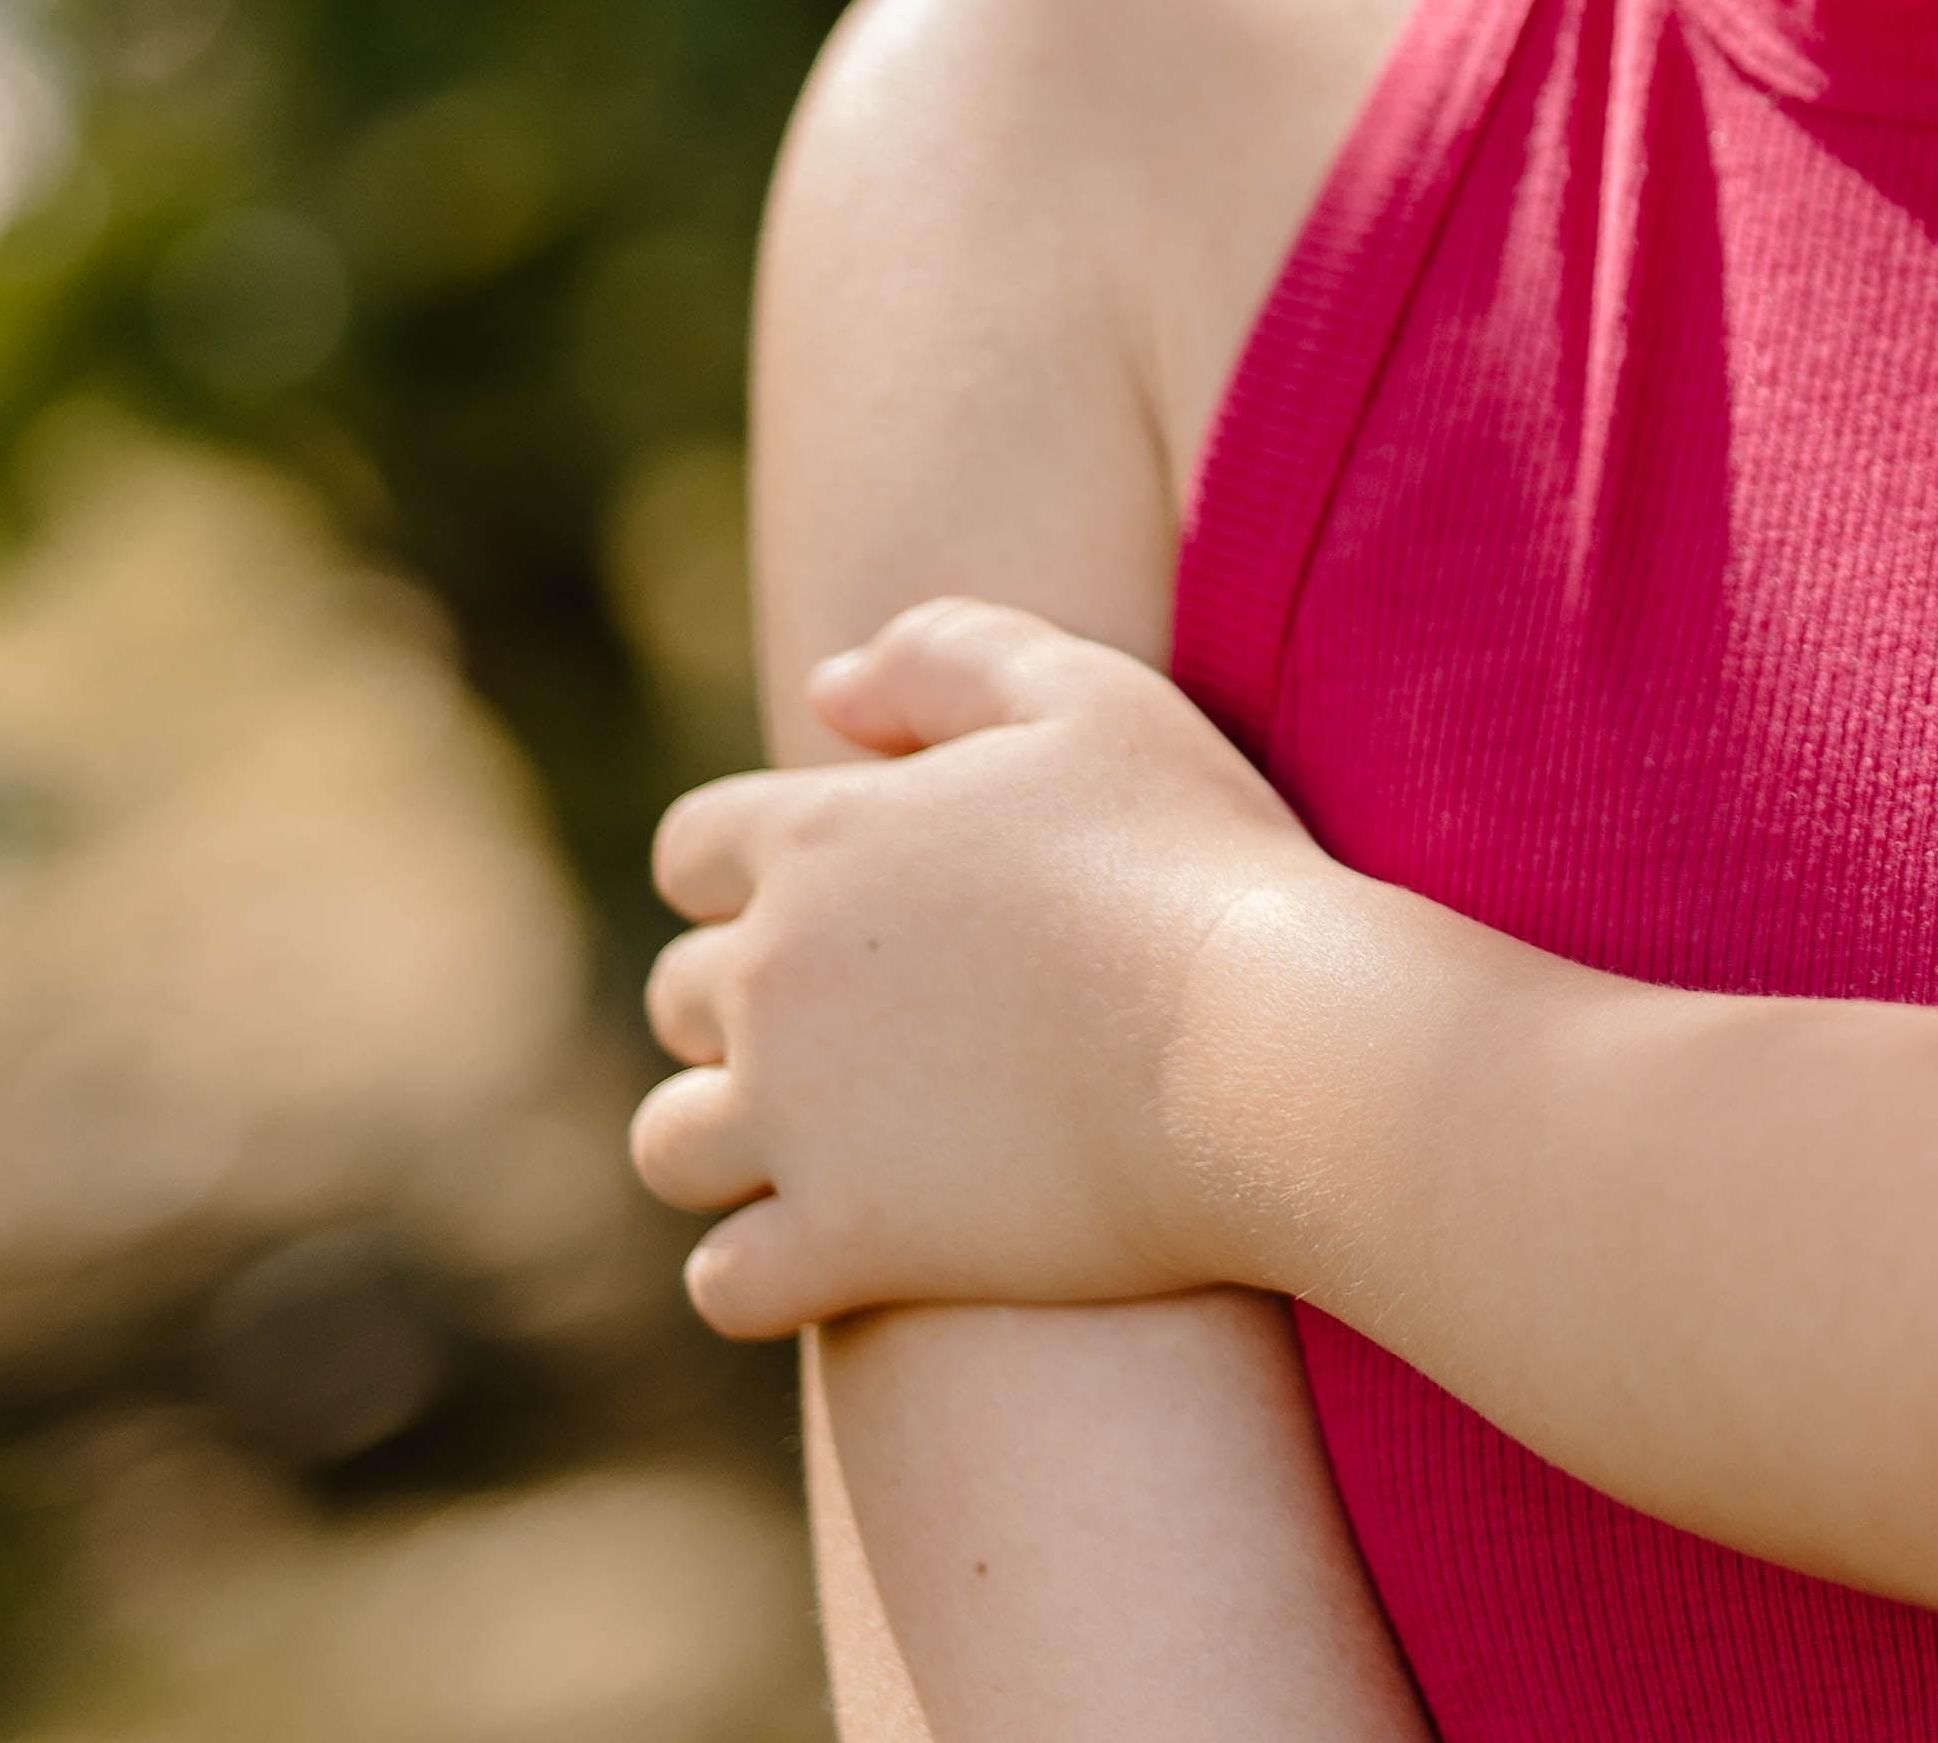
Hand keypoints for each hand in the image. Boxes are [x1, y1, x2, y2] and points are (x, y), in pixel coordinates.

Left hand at [632, 598, 1349, 1340]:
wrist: (1268, 1043)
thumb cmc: (1196, 860)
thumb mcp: (1093, 697)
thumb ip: (949, 655)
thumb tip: (825, 692)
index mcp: (820, 839)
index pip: (693, 849)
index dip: (748, 871)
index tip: (830, 901)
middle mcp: (774, 977)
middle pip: (677, 998)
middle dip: (742, 1011)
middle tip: (860, 1029)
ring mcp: (797, 1119)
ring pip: (669, 1146)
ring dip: (728, 1145)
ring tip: (829, 1149)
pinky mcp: (847, 1240)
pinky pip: (727, 1282)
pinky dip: (763, 1274)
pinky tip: (840, 1258)